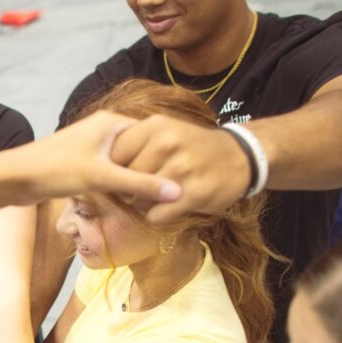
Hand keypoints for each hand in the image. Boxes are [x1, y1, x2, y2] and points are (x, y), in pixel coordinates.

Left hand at [6, 111, 182, 206]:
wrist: (14, 177)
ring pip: (126, 163)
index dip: (168, 156)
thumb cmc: (55, 169)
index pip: (153, 135)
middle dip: (155, 170)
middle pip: (141, 150)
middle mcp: (104, 129)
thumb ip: (140, 184)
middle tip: (178, 191)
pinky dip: (122, 184)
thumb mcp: (103, 177)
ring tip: (159, 199)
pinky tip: (132, 201)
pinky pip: (112, 173)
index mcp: (112, 122)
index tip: (187, 174)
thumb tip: (177, 192)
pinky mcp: (83, 163)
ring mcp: (93, 146)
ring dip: (137, 179)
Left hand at [110, 114, 252, 223]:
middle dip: (128, 189)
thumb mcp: (165, 132)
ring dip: (143, 204)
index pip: (114, 154)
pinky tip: (168, 208)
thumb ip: (136, 143)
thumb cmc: (193, 147)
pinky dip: (157, 216)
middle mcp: (167, 143)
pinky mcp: (194, 192)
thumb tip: (102, 163)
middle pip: (125, 178)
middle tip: (140, 191)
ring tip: (155, 198)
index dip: (114, 169)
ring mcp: (181, 168)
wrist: (240, 157)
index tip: (123, 176)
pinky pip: (156, 215)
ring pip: (138, 198)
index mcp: (155, 126)